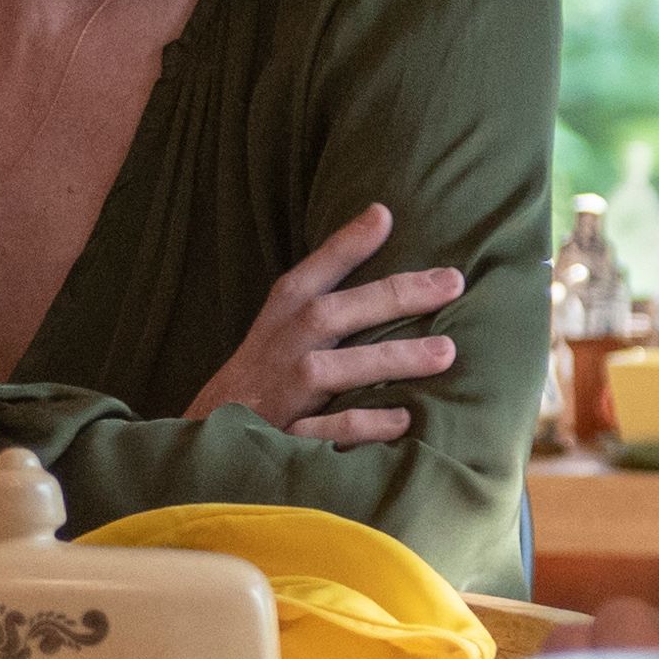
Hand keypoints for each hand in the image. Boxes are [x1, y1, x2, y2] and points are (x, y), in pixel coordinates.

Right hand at [182, 204, 463, 447]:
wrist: (206, 442)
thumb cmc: (262, 376)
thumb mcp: (281, 325)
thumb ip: (328, 279)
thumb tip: (382, 216)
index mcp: (280, 318)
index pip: (312, 273)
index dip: (345, 244)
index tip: (384, 215)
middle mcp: (279, 350)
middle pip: (331, 314)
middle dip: (391, 297)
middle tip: (452, 282)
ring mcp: (279, 395)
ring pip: (332, 371)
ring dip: (388, 359)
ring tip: (446, 353)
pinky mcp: (282, 440)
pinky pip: (325, 432)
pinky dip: (363, 425)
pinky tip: (405, 420)